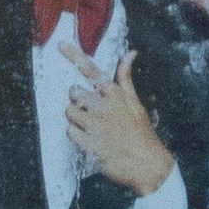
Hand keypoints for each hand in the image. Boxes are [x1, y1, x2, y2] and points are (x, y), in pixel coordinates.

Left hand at [68, 46, 176, 200]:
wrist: (148, 164)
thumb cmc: (142, 133)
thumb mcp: (136, 103)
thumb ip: (126, 79)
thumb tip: (130, 54)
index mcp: (116, 95)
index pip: (91, 70)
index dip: (74, 55)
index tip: (61, 45)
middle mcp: (104, 107)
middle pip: (74, 92)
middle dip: (77, 100)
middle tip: (90, 111)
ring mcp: (96, 125)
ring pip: (69, 112)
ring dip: (75, 118)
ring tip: (90, 126)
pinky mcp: (90, 143)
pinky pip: (70, 132)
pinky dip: (76, 135)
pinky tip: (89, 138)